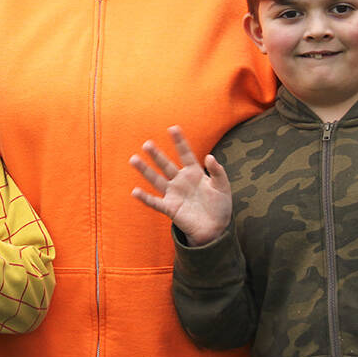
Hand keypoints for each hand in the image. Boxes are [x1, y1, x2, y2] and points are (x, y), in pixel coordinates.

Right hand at [130, 126, 231, 246]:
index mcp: (194, 173)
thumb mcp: (223, 187)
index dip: (179, 141)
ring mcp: (174, 194)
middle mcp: (181, 181)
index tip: (173, 128)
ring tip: (134, 159)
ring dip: (145, 170)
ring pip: (156, 180)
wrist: (216, 228)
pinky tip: (135, 191)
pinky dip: (145, 198)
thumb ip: (218, 172)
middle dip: (157, 154)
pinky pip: (155, 202)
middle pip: (166, 165)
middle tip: (147, 143)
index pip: (185, 154)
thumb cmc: (220, 205)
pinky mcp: (170, 208)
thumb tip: (210, 156)